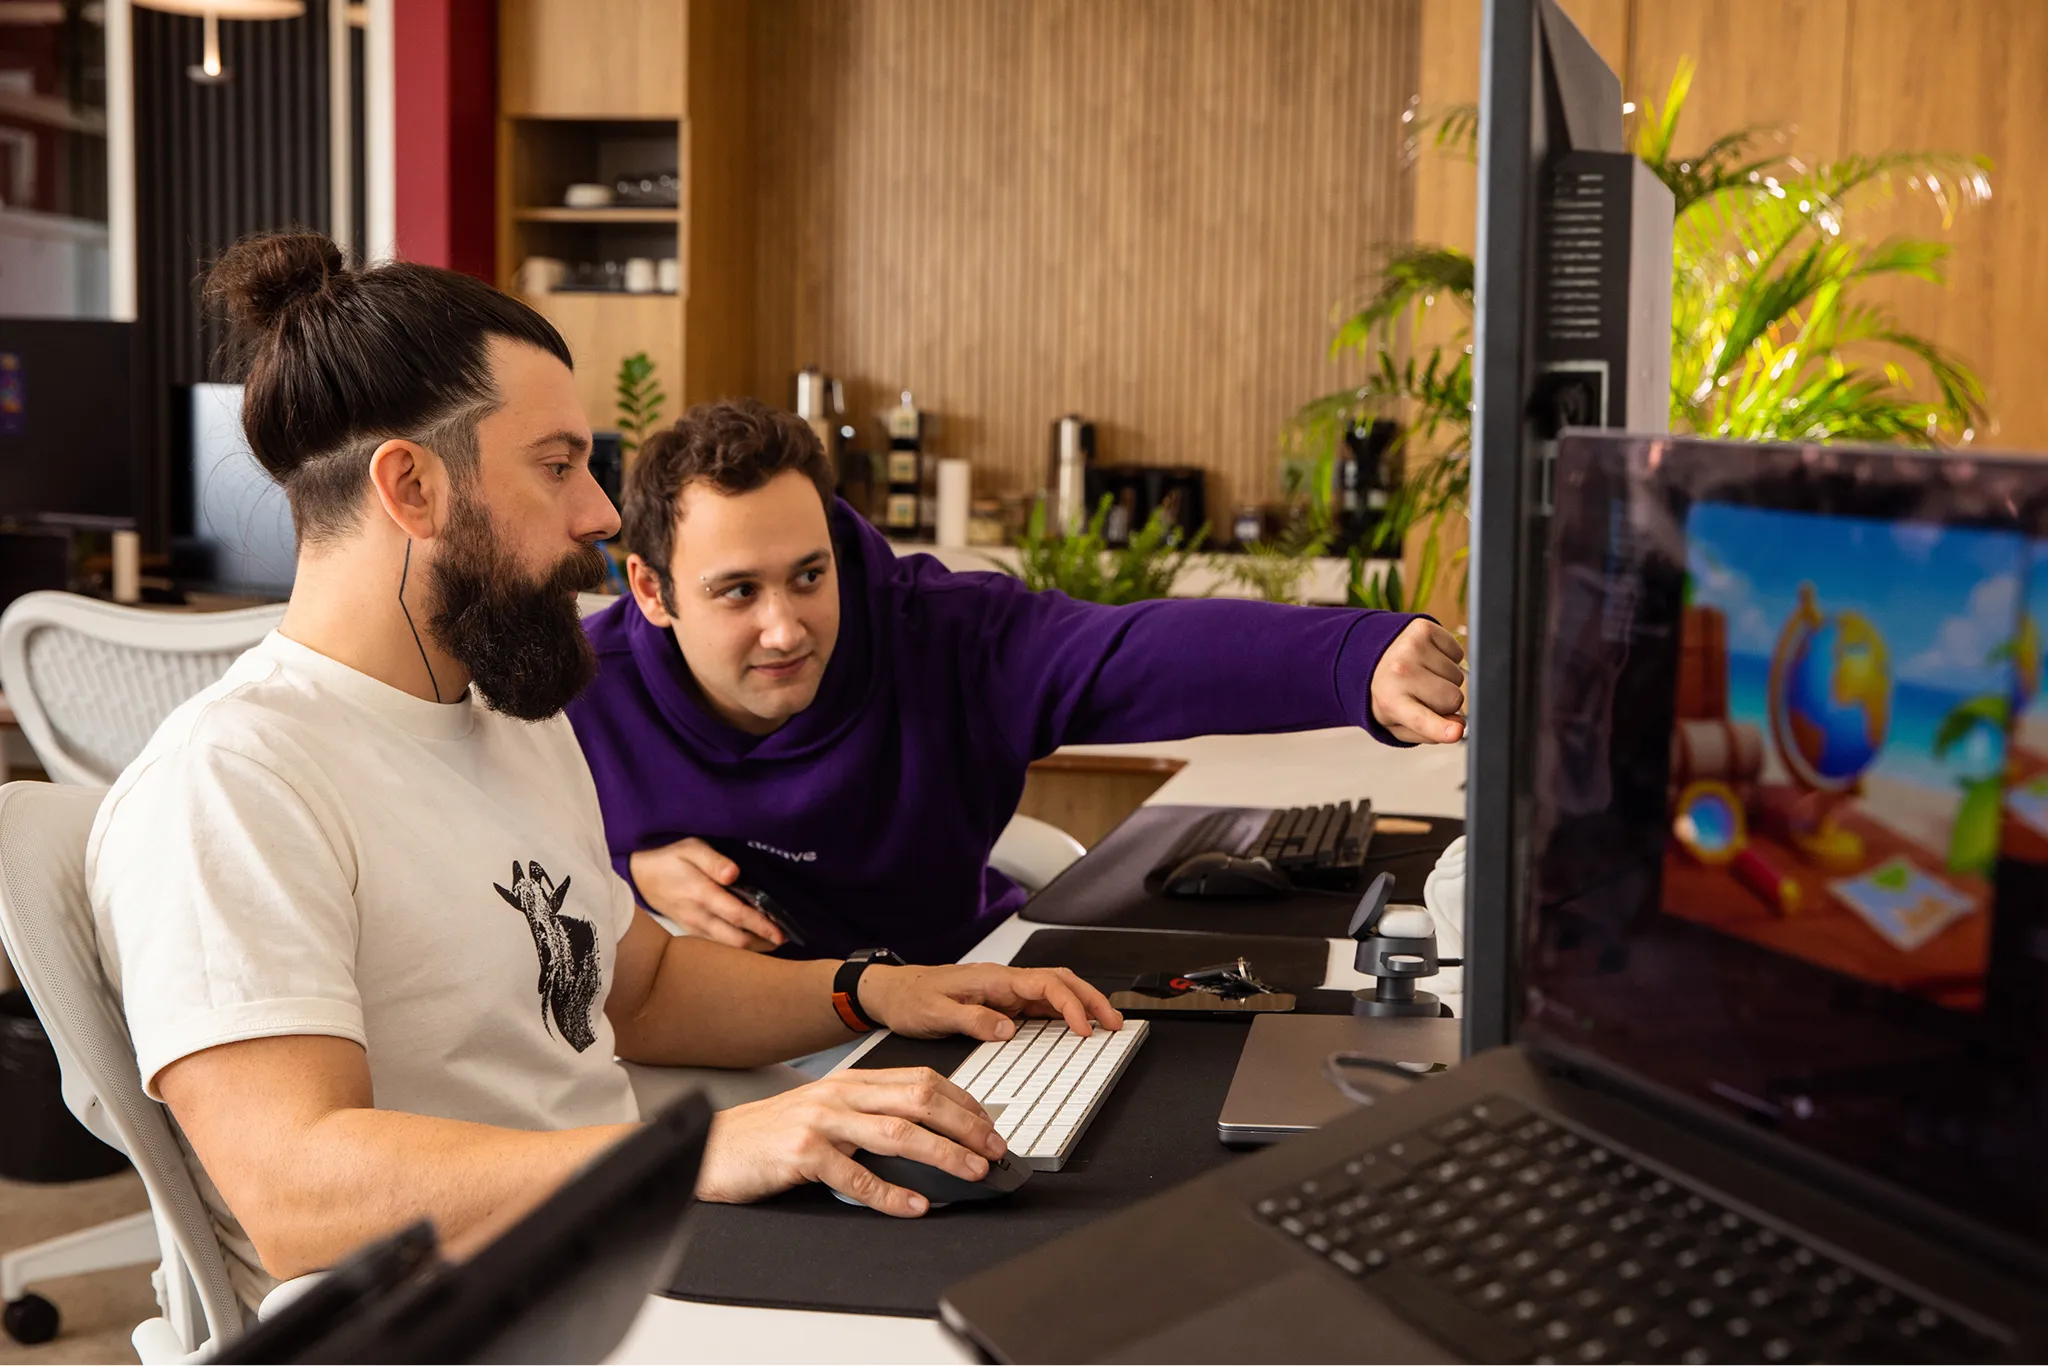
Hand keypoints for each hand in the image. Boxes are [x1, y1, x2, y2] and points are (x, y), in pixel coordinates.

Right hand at [628, 837, 783, 950]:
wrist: (639, 874)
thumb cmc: (668, 856)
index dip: (762, 926)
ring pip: (727, 947)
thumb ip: (713, 861)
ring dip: (752, 947)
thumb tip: (734, 874)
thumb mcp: (690, 848)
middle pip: (735, 940)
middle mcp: (699, 916)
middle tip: (785, 938)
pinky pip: (717, 944)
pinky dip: (737, 946)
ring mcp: (694, 927)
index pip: (738, 916)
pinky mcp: (691, 930)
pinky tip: (751, 939)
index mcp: (701, 894)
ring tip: (773, 941)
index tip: (782, 932)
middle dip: (762, 943)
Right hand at [697, 1067, 1006, 1215]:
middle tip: (994, 1148)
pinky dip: (890, 1193)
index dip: (963, 1101)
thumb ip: (868, 1115)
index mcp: (850, 1081)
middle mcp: (840, 1094)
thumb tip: (926, 1134)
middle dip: (965, 1124)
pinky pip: (855, 1175)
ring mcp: (821, 1121)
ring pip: (897, 1133)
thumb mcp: (825, 1112)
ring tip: (971, 1171)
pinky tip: (914, 1205)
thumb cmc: (771, 1134)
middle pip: (919, 1100)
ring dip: (942, 1154)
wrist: (712, 1147)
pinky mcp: (802, 1153)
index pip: (921, 1079)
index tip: (989, 1124)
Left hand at [857, 963, 1124, 1040]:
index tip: (1084, 1029)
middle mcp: (1005, 982)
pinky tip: (1075, 1027)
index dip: (1071, 1005)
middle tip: (1115, 1023)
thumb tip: (1008, 1029)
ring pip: (1056, 991)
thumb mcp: (935, 1013)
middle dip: (1093, 999)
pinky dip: (1065, 1013)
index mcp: (994, 979)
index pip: (1045, 986)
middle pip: (1062, 982)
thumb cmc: (910, 998)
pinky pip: (1042, 1005)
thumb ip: (973, 1019)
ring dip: (1084, 1005)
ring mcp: (1006, 992)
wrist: (891, 992)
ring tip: (1105, 1024)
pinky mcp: (1003, 1004)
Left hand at [1370, 618, 1466, 743]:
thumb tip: (1458, 726)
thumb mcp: (1397, 723)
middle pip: (1453, 699)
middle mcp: (1400, 671)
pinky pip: (1458, 653)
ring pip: (1458, 676)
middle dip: (1447, 702)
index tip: (1455, 733)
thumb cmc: (1389, 693)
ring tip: (1423, 676)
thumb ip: (1428, 732)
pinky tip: (1429, 661)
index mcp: (1390, 701)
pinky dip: (1449, 659)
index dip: (1441, 727)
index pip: (1421, 719)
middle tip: (1425, 695)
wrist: (1369, 657)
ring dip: (1446, 680)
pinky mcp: (1425, 629)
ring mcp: (1413, 647)